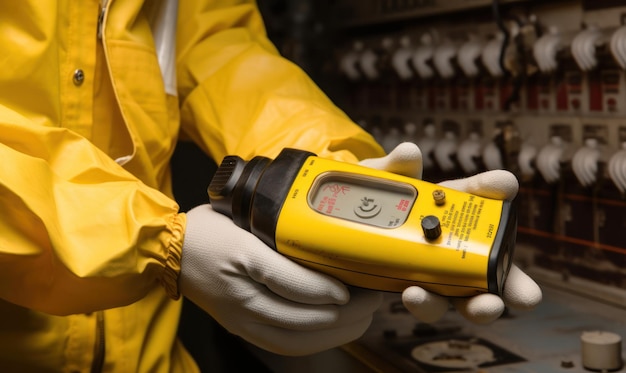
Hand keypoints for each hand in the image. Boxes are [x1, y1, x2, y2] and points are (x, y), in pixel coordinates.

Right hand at [179, 204, 382, 355]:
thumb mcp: (246, 221)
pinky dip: (317, 341)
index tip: (359, 283)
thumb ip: (282, 236)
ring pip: (300, 339)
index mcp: (244, 261)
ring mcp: (243, 320)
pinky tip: (337, 330)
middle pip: (305, 319)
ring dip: (338, 331)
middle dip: (348, 312)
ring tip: (364, 317)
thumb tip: (323, 252)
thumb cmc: (210, 229)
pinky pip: (286, 345)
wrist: (172, 253)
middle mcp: (243, 298)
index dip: (331, 288)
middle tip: (374, 296)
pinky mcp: (244, 329)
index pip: (294, 284)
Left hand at [359, 142, 541, 323]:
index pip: (479, 193)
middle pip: (493, 263)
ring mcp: (433, 270)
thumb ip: (392, 169)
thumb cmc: (365, 200)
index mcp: (447, 205)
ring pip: (465, 293)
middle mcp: (450, 240)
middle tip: (526, 295)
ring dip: (475, 302)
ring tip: (478, 304)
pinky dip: (425, 301)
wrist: (334, 227)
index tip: (503, 184)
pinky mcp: (411, 290)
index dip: (494, 187)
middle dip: (514, 281)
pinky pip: (426, 301)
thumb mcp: (374, 181)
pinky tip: (414, 294)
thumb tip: (409, 154)